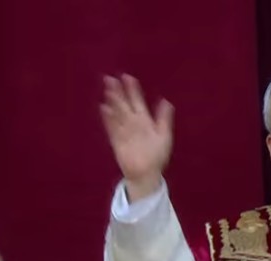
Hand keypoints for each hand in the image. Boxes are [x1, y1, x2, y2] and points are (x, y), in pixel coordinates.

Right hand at [100, 73, 174, 200]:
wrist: (147, 173)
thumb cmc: (157, 155)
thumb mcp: (164, 135)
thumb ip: (164, 118)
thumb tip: (166, 101)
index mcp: (144, 120)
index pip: (137, 101)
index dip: (132, 89)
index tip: (127, 77)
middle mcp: (132, 123)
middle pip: (123, 104)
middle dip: (118, 91)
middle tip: (110, 78)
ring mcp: (124, 131)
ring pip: (116, 113)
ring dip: (112, 101)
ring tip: (107, 89)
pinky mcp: (116, 141)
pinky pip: (112, 127)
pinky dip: (108, 118)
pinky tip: (104, 108)